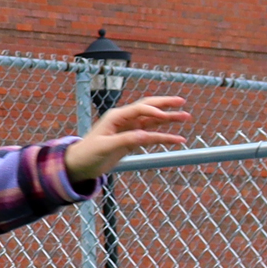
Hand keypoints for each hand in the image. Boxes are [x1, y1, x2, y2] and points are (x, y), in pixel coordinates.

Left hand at [68, 94, 189, 182]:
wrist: (79, 165)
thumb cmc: (88, 153)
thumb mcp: (105, 147)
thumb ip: (125, 140)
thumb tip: (145, 136)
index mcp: (116, 117)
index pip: (139, 109)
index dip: (153, 111)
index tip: (164, 117)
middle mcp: (124, 120)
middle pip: (149, 108)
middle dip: (166, 105)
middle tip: (182, 102)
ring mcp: (129, 130)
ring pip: (154, 122)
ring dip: (169, 120)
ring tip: (186, 117)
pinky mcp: (131, 140)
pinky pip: (152, 136)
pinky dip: (164, 137)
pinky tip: (177, 139)